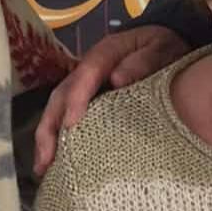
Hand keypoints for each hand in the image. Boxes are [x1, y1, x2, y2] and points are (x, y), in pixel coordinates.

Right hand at [33, 25, 189, 174]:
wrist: (167, 43)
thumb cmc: (165, 48)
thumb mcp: (162, 48)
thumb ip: (145, 61)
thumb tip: (117, 80)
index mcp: (107, 52)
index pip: (86, 74)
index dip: (76, 98)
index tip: (71, 124)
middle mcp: (89, 68)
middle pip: (62, 94)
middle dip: (51, 126)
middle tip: (47, 157)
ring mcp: (86, 84)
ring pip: (59, 108)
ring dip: (49, 137)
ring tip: (44, 167)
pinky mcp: (89, 98)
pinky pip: (69, 117)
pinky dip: (60, 138)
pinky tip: (57, 162)